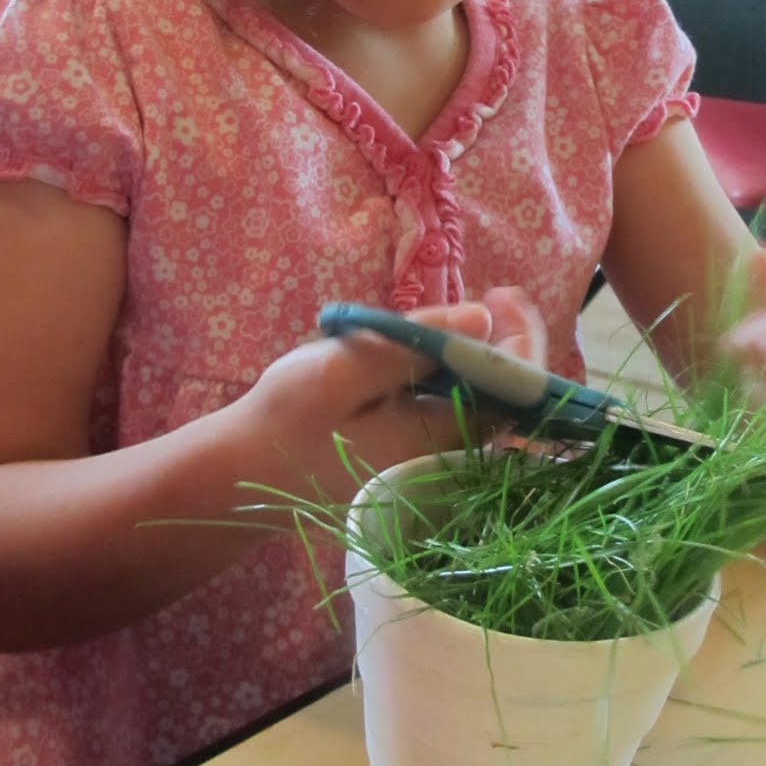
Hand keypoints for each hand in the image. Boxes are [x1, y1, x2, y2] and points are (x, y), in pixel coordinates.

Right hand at [239, 288, 547, 495]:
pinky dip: (466, 375)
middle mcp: (447, 458)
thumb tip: (484, 319)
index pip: (513, 394)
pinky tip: (448, 347)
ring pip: (487, 404)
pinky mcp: (417, 453)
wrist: (244, 472)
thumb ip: (415, 343)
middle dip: (511, 342)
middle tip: (495, 294)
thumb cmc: (287, 416)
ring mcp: (433, 459)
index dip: (521, 340)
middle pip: (510, 400)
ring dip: (490, 356)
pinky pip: (461, 412)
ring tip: (481, 310)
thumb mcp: (346, 367)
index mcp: (437, 441)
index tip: (500, 295)